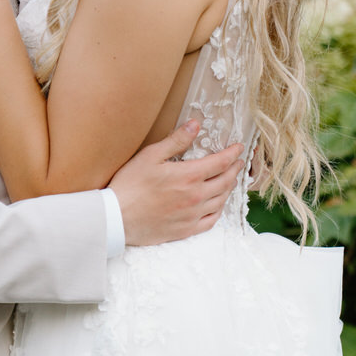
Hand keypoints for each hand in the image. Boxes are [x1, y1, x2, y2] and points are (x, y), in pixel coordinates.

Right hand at [109, 122, 244, 245]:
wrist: (117, 218)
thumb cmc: (130, 185)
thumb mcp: (150, 155)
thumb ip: (176, 140)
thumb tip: (195, 125)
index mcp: (188, 176)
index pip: (220, 162)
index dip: (232, 153)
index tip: (239, 148)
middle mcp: (196, 196)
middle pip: (225, 181)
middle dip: (234, 169)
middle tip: (238, 162)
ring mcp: (192, 215)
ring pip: (221, 200)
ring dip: (229, 188)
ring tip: (230, 180)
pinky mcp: (186, 230)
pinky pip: (211, 221)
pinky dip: (219, 210)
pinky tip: (218, 205)